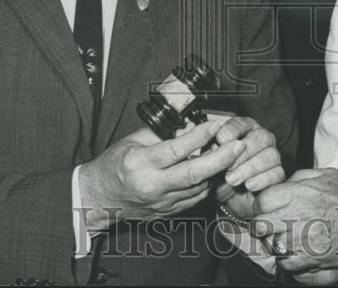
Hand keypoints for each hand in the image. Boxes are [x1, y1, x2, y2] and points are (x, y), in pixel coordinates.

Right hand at [78, 120, 243, 230]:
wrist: (98, 199)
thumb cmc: (114, 165)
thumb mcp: (133, 141)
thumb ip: (163, 134)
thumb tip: (191, 124)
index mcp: (140, 165)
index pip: (175, 151)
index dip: (198, 137)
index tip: (215, 125)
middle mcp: (152, 187)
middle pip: (193, 174)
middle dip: (220, 159)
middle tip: (239, 145)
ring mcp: (161, 204)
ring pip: (199, 188)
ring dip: (217, 171)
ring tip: (230, 154)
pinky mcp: (168, 213)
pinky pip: (194, 198)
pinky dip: (206, 183)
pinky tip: (213, 170)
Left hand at [213, 116, 284, 219]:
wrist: (228, 198)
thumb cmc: (220, 174)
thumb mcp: (211, 162)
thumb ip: (215, 150)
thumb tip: (221, 142)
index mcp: (244, 129)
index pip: (242, 123)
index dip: (232, 130)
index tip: (221, 139)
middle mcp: (262, 138)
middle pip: (261, 137)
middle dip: (244, 152)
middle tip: (228, 166)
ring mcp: (273, 156)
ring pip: (270, 155)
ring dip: (250, 168)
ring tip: (232, 179)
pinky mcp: (278, 174)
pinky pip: (277, 173)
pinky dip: (262, 180)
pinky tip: (248, 185)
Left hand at [253, 168, 337, 271]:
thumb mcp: (325, 175)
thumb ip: (299, 178)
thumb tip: (282, 184)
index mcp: (299, 193)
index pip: (262, 201)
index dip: (260, 204)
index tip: (265, 207)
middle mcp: (297, 216)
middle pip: (260, 225)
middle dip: (260, 224)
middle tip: (267, 224)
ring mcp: (302, 240)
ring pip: (270, 245)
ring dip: (273, 242)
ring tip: (283, 237)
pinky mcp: (311, 258)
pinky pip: (285, 263)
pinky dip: (286, 258)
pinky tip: (294, 250)